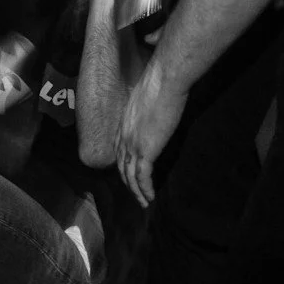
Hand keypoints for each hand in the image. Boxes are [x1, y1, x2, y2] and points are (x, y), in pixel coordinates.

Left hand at [117, 55, 188, 207]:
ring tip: (144, 202)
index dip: (123, 163)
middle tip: (135, 193)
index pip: (119, 149)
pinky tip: (150, 197)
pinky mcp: (146, 150)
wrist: (164, 81)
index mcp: (124, 123)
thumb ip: (149, 109)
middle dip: (128, 182)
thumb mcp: (149, 99)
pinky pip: (143, 176)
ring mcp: (133, 143)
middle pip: (122, 165)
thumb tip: (157, 109)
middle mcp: (124, 135)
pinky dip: (145, 189)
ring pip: (130, 174)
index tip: (129, 172)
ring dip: (137, 191)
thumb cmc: (161, 84)